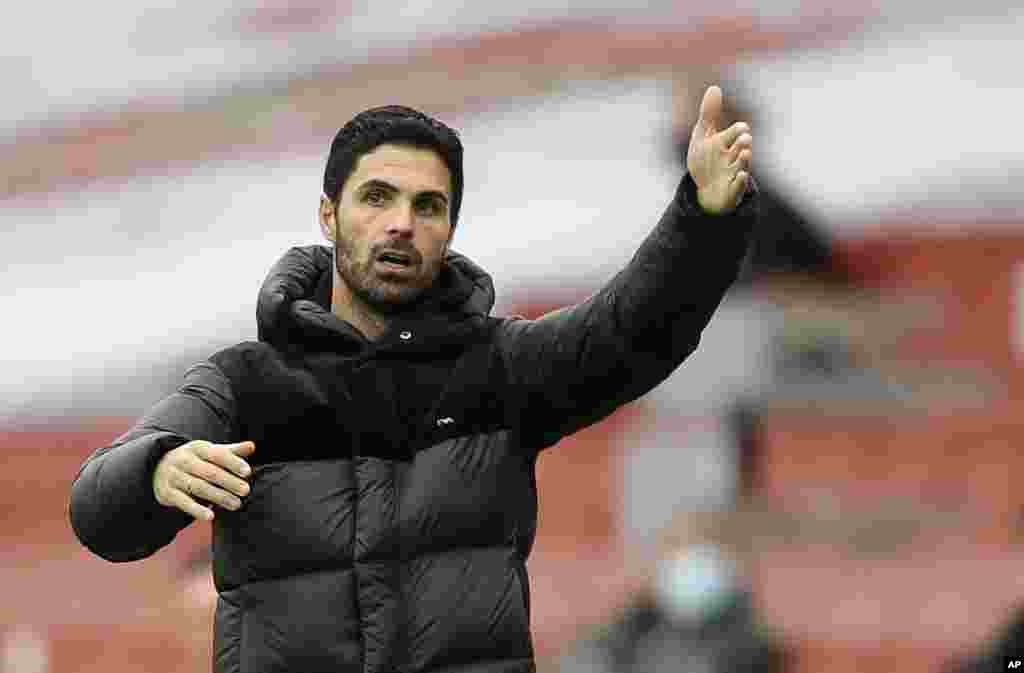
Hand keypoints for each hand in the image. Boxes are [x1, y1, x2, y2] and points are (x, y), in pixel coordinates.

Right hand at [153, 440, 254, 520]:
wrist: (157, 468)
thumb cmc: (194, 460)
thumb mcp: (209, 452)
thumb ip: (231, 451)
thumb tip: (252, 446)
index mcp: (197, 448)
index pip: (217, 454)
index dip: (233, 462)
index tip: (247, 472)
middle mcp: (184, 460)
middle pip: (209, 472)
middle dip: (229, 482)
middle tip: (245, 491)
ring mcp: (174, 476)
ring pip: (198, 487)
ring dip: (218, 497)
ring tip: (236, 504)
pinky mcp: (167, 493)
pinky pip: (183, 502)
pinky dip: (196, 510)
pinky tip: (210, 516)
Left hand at [686, 85, 752, 214]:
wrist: (704, 188)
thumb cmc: (706, 158)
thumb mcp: (703, 135)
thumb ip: (709, 114)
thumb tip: (714, 87)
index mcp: (728, 141)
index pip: (737, 132)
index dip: (738, 130)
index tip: (740, 128)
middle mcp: (734, 156)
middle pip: (743, 146)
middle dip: (743, 142)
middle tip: (744, 139)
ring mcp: (733, 173)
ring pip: (743, 165)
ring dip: (744, 159)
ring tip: (745, 153)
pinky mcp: (731, 189)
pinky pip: (738, 186)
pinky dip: (739, 181)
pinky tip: (740, 175)